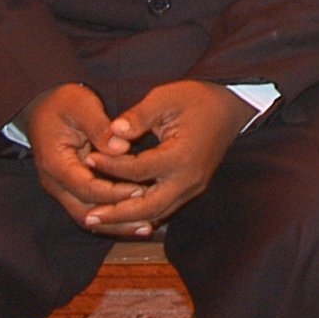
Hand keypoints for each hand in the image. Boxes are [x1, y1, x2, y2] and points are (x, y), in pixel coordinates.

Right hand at [19, 82, 145, 229]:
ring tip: (147, 228)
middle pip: (86, 211)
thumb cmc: (65, 103)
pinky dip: (111, 216)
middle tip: (149, 221)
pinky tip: (136, 219)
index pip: (86, 187)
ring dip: (115, 224)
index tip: (141, 190)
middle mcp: (55, 182)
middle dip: (117, 218)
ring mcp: (61, 188)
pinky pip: (90, 207)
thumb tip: (121, 148)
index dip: (114, 192)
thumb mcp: (82, 107)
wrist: (43, 105)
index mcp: (56, 163)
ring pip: (87, 215)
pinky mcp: (71, 187)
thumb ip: (100, 128)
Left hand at [82, 81, 253, 234]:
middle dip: (117, 214)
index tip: (88, 159)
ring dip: (127, 218)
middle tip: (89, 217)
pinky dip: (142, 213)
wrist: (230, 108)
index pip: (138, 170)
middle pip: (148, 207)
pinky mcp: (192, 188)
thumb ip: (138, 116)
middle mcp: (189, 179)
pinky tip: (122, 213)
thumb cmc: (196, 100)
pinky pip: (164, 208)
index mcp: (181, 156)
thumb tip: (112, 132)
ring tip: (98, 218)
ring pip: (157, 213)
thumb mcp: (166, 98)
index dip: (110, 166)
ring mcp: (193, 187)